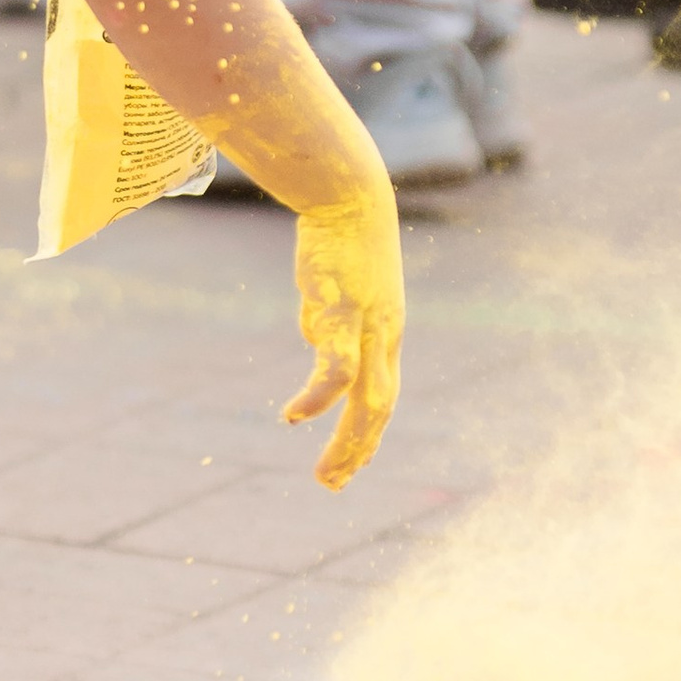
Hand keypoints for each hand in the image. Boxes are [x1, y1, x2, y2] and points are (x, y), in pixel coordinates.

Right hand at [283, 183, 402, 488]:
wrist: (350, 194)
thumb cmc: (343, 236)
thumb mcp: (338, 286)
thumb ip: (329, 318)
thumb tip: (314, 340)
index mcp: (386, 332)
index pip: (383, 395)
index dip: (368, 433)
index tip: (353, 464)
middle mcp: (385, 336)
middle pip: (379, 409)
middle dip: (358, 452)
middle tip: (334, 486)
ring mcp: (369, 327)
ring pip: (367, 402)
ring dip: (347, 445)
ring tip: (325, 476)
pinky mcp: (345, 313)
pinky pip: (336, 369)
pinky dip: (318, 398)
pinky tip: (295, 418)